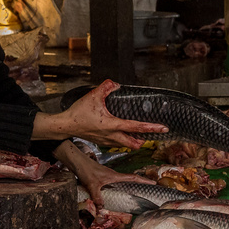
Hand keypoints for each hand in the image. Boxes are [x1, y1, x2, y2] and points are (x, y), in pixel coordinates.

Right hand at [33, 80, 166, 149]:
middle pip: (132, 142)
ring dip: (132, 142)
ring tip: (138, 139)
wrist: (65, 125)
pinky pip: (115, 144)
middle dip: (142, 141)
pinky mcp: (100, 142)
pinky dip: (122, 141)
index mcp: (112, 124)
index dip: (151, 127)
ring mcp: (105, 141)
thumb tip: (115, 84)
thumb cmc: (78, 113)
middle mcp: (111, 135)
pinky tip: (121, 137)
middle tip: (151, 138)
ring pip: (124, 145)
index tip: (162, 127)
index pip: (135, 126)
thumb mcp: (93, 96)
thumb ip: (106, 87)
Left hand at [57, 144, 156, 204]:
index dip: (144, 181)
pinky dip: (120, 186)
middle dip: (141, 183)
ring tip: (137, 191)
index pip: (133, 178)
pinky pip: (115, 182)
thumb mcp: (92, 185)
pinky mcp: (102, 177)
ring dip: (130, 184)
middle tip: (150, 187)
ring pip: (122, 181)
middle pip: (130, 179)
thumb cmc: (86, 170)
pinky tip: (117, 192)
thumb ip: (97, 198)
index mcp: (115, 176)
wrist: (77, 162)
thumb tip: (102, 210)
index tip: (154, 183)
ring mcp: (108, 176)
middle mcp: (113, 175)